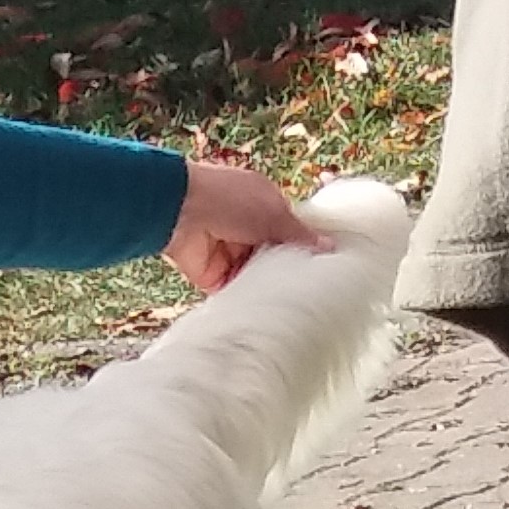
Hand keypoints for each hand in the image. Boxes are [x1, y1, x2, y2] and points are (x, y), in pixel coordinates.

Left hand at [163, 160, 330, 293]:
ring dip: (267, 286)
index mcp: (263, 206)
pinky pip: (233, 290)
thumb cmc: (231, 199)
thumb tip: (327, 246)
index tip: (322, 265)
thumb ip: (299, 235)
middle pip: (272, 256)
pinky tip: (265, 309)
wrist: (182, 211)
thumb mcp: (274, 213)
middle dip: (286, 270)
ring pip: (255, 275)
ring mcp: (228, 253)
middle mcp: (246, 229)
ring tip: (292, 302)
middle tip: (309, 289)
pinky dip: (245, 298)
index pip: (289, 230)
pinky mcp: (211, 276)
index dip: (303, 246)